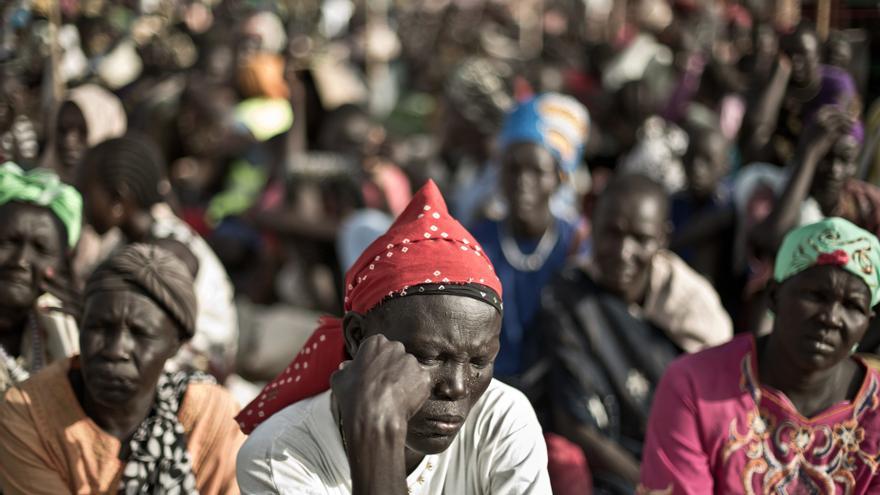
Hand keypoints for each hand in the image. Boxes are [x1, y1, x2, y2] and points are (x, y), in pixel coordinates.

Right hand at [330, 334, 431, 448]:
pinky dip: (414, 392)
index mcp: (376, 342)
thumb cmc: (353, 397)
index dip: (374, 363)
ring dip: (403, 380)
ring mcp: (412, 362)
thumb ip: (346, 368)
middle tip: (383, 387)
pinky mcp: (424, 377)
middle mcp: (397, 347)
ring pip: (409, 370)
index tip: (371, 376)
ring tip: (392, 397)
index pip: (378, 348)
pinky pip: (419, 383)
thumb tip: (347, 367)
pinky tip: (402, 402)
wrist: (373, 417)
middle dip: (391, 368)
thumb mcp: (339, 378)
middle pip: (396, 356)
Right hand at [800, 104, 854, 159]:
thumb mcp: (809, 133)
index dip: (835, 108)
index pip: (826, 108)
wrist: (806, 152)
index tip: (842, 111)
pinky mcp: (829, 131)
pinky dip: (846, 128)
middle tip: (852, 118)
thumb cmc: (807, 146)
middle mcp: (818, 119)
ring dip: (848, 121)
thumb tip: (825, 126)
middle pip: (835, 112)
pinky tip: (849, 132)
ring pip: (840, 118)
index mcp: (813, 118)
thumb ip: (817, 127)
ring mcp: (824, 124)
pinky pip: (841, 126)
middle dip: (845, 114)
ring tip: (853, 126)